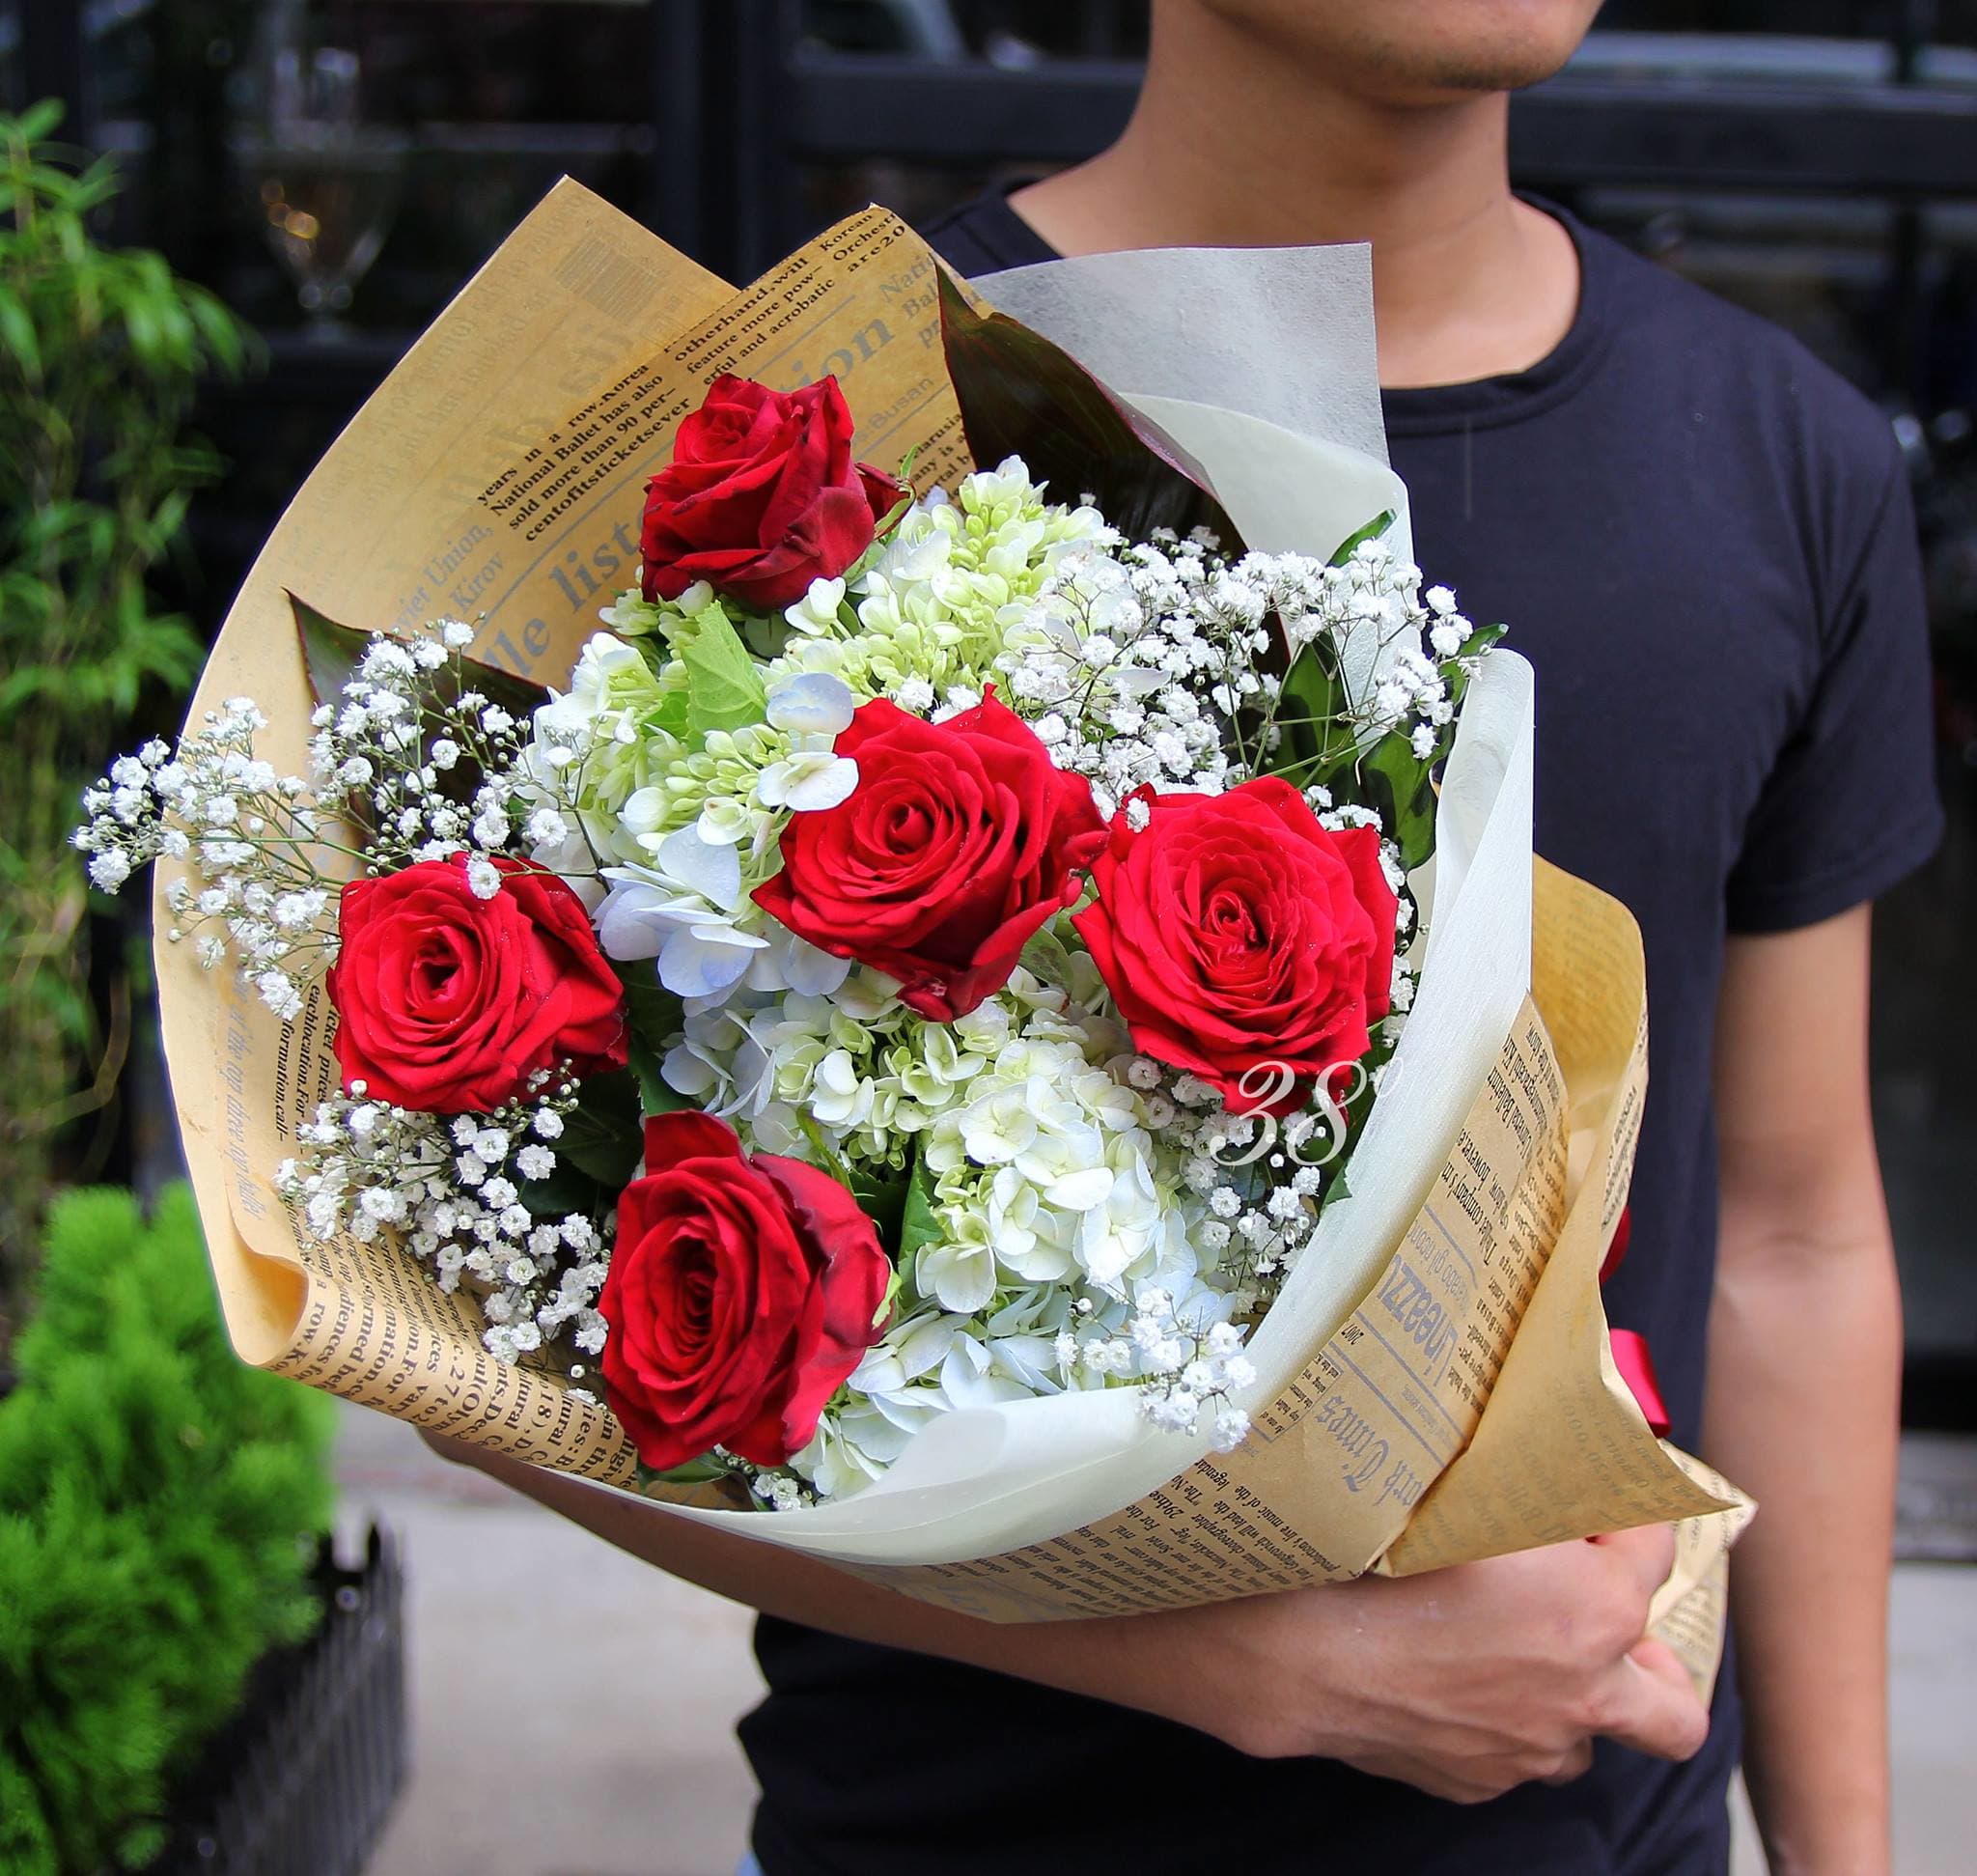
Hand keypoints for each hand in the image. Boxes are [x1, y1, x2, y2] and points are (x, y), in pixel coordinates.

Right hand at [1149, 1525, 1707, 1801]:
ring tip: (1518, 1651)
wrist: (1290, 1645)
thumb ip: (1524, 1485)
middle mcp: (1581, 1692)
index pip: (1655, 1547)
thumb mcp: (1463, 1492)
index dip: (1624, 1512)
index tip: (1593, 1493)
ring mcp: (1528, 1748)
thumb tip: (1544, 1450)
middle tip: (1607, 1619)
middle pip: (1673, 1704)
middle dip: (1654, 1663)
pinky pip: (1509, 1757)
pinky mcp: (1473, 1780)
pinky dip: (1497, 1721)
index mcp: (1594, 1608)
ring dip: (1570, 1696)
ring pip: (1585, 1738)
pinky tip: (1445, 1677)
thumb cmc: (1372, 1556)